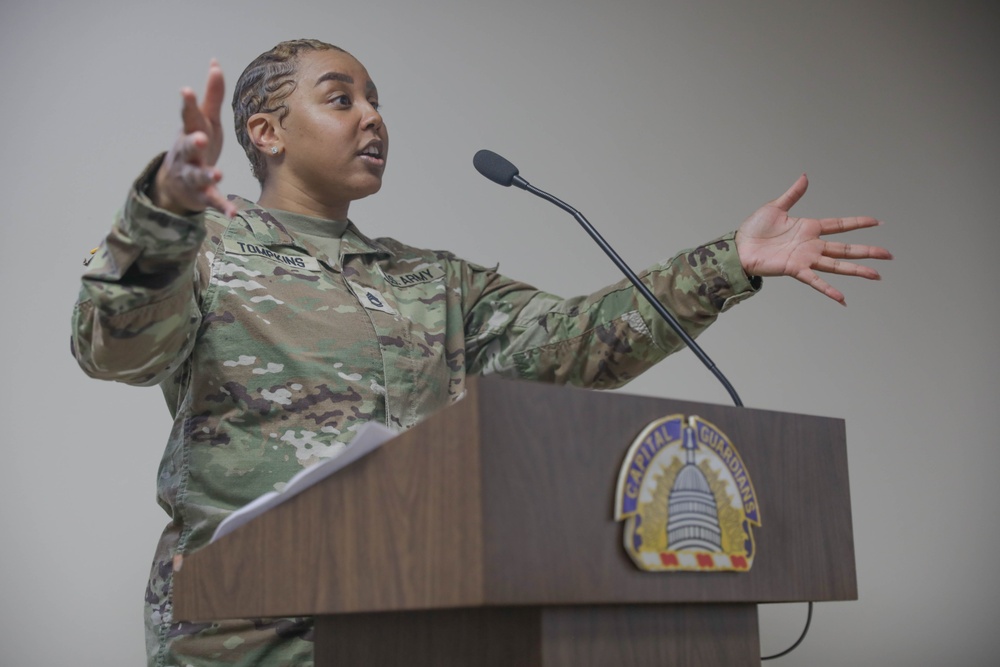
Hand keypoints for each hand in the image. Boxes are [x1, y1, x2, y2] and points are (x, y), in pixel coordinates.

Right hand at [152, 59, 236, 217]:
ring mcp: (192, 175)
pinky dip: (221, 206)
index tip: (186, 90)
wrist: (175, 183)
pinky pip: (212, 200)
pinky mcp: (201, 195)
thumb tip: (215, 63)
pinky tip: (233, 213)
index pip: (188, 117)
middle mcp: (188, 154)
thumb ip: (211, 96)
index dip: (187, 104)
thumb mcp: (203, 121)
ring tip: (217, 174)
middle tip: (200, 138)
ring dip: (207, 174)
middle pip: (187, 147)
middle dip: (193, 142)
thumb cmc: (196, 144)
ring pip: (198, 175)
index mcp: (190, 132)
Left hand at [735, 174, 891, 304]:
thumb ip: (793, 194)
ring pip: (837, 265)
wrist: (738, 248)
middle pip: (846, 248)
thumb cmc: (754, 230)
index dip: (858, 223)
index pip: (840, 225)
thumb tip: (805, 176)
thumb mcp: (775, 207)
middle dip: (868, 251)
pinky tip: (843, 298)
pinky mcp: (795, 269)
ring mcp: (806, 258)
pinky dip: (828, 290)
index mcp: (809, 228)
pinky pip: (815, 281)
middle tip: (889, 254)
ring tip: (877, 275)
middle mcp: (812, 245)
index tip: (877, 222)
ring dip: (857, 270)